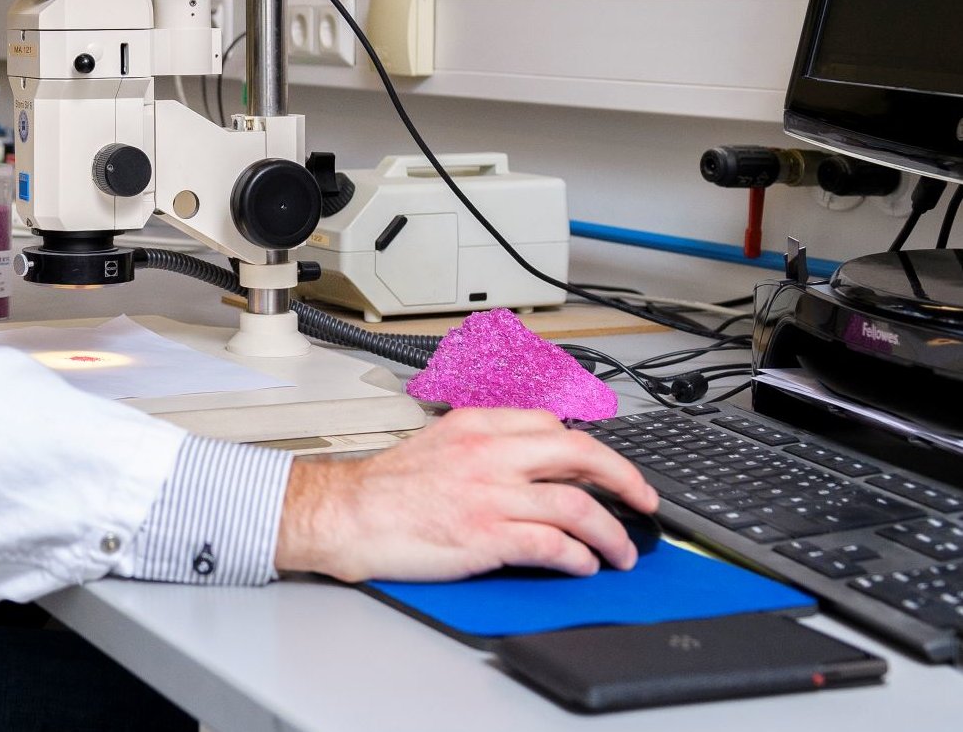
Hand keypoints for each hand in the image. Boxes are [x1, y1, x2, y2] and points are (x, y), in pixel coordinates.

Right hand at [274, 407, 656, 580]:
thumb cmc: (385, 489)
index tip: (608, 470)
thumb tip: (530, 465)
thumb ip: (485, 446)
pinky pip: (553, 545)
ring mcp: (489, 495)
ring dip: (612, 533)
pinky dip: (579, 557)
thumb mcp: (439, 444)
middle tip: (644, 501)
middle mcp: (489, 453)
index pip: (553, 425)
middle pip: (580, 454)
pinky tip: (584, 565)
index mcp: (477, 425)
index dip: (591, 450)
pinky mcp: (486, 536)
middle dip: (625, 479)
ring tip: (622, 552)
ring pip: (577, 506)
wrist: (346, 515)